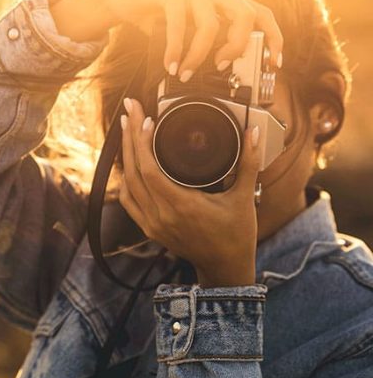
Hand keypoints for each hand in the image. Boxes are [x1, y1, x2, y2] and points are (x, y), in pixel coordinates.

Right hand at [52, 0, 282, 79]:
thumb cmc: (158, 16)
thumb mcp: (188, 30)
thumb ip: (206, 42)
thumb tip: (220, 70)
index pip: (260, 13)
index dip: (274, 38)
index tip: (276, 63)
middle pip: (245, 15)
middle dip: (237, 47)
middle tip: (222, 66)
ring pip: (210, 26)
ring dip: (197, 58)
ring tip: (184, 74)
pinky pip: (179, 26)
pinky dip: (175, 50)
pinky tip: (170, 65)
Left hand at [119, 99, 260, 287]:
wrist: (225, 266)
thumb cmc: (236, 235)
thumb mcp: (243, 198)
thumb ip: (248, 163)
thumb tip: (252, 135)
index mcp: (182, 206)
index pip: (149, 169)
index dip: (143, 141)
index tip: (146, 118)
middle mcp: (162, 216)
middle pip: (133, 171)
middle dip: (129, 137)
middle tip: (130, 111)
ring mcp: (153, 224)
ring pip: (126, 185)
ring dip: (125, 156)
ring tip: (128, 131)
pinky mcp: (150, 229)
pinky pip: (128, 201)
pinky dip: (126, 180)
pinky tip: (129, 164)